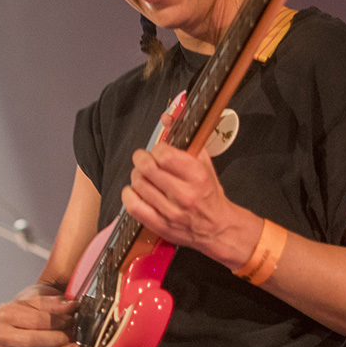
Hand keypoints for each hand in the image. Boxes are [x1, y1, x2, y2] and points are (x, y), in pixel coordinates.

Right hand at [0, 283, 79, 346]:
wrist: (14, 320)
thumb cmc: (25, 308)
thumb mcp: (38, 297)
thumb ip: (53, 302)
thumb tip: (70, 306)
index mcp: (4, 315)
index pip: (35, 320)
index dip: (57, 321)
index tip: (71, 319)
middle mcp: (0, 336)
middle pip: (33, 342)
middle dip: (58, 340)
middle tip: (73, 336)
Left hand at [120, 117, 260, 267]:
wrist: (216, 228)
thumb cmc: (209, 194)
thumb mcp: (204, 163)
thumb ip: (186, 140)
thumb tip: (167, 118)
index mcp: (197, 176)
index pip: (164, 155)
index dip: (157, 149)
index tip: (159, 151)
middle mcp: (184, 195)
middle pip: (147, 168)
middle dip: (141, 158)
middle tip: (144, 159)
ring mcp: (171, 212)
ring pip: (138, 185)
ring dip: (137, 176)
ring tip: (144, 176)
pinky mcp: (159, 225)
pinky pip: (133, 206)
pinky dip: (129, 195)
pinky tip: (136, 191)